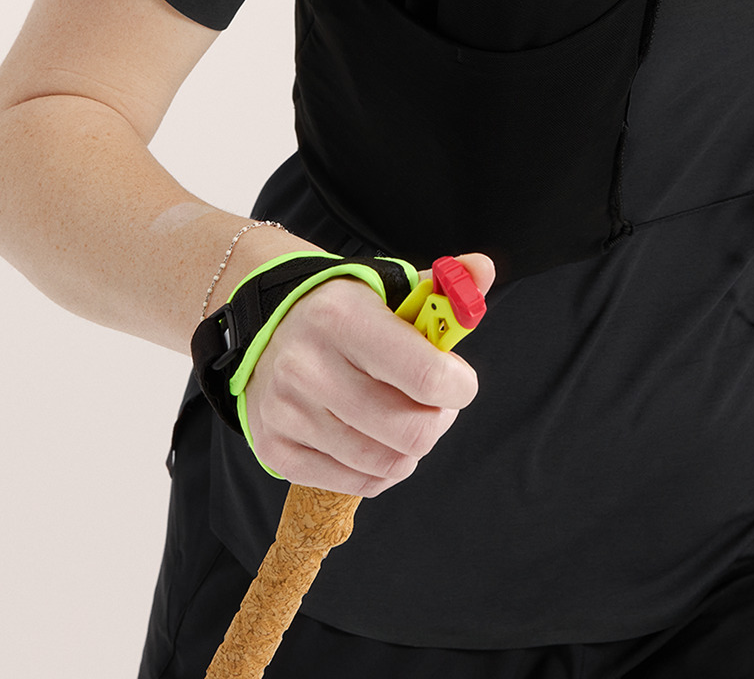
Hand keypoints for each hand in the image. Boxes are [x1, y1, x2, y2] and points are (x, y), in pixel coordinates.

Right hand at [243, 252, 495, 494]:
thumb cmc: (345, 311)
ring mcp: (288, 412)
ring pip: (386, 464)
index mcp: (342, 317)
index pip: (426, 376)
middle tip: (435, 403)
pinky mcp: (276, 449)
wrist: (269, 326)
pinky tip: (378, 438)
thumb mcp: (391, 287)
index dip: (459, 386)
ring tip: (406, 418)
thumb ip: (444, 284)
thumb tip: (483, 269)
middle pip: (411, 431)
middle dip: (439, 420)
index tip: (459, 380)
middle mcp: (308, 367)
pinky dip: (380, 469)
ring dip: (411, 448)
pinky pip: (355, 483)